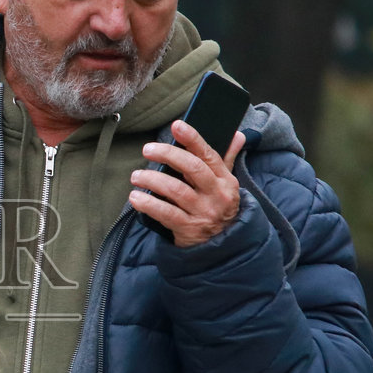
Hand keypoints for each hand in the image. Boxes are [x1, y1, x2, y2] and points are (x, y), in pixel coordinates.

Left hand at [129, 121, 246, 246]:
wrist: (225, 246)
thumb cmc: (219, 208)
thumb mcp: (227, 185)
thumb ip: (227, 159)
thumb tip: (236, 134)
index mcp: (225, 180)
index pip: (208, 154)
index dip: (192, 138)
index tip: (176, 125)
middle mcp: (216, 195)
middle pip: (192, 168)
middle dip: (168, 155)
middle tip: (147, 149)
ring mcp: (203, 213)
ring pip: (176, 190)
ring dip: (152, 180)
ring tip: (136, 176)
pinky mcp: (189, 229)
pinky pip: (166, 214)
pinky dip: (149, 204)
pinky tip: (135, 198)